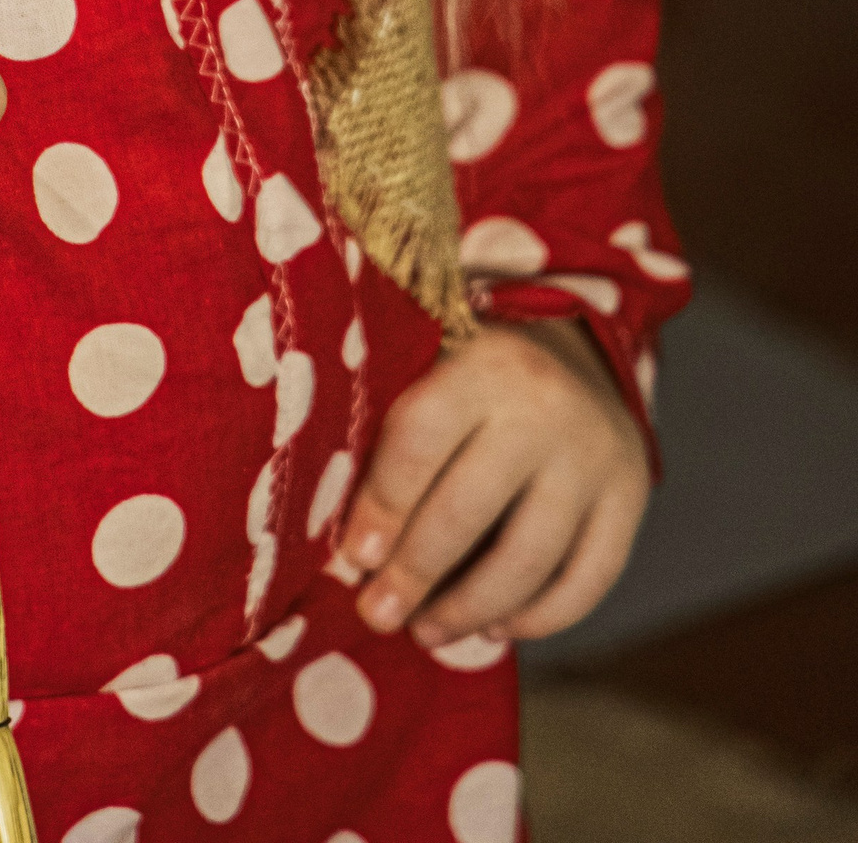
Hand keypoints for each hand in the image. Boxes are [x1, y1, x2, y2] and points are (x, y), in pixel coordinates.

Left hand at [337, 318, 649, 647]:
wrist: (577, 347)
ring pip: (528, 559)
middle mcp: (544, 407)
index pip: (420, 442)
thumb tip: (350, 543)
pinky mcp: (631, 497)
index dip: (381, 507)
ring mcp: (595, 456)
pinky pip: (587, 580)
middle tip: (378, 614)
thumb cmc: (473, 364)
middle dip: (415, 573)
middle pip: (468, 510)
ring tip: (426, 632)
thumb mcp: (432, 358)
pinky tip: (494, 628)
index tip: (352, 559)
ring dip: (470, 608)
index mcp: (481, 363)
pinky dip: (540, 617)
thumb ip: (392, 426)